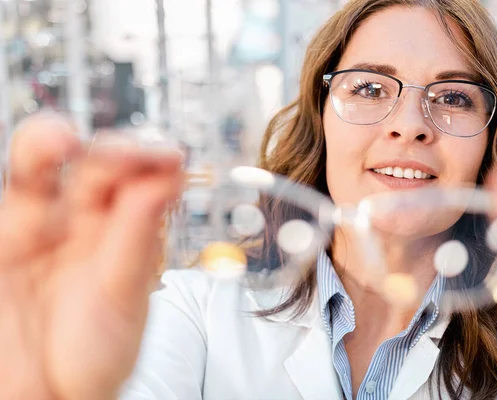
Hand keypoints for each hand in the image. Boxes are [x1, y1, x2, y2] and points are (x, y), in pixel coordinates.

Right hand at [0, 114, 182, 399]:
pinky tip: (32, 166)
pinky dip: (19, 177)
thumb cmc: (94, 354)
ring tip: (59, 141)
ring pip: (37, 172)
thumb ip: (137, 238)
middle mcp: (80, 222)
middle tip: (127, 153)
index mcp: (122, 232)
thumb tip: (166, 180)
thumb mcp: (124, 297)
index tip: (171, 157)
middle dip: (111, 153)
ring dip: (46, 147)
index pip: (139, 180)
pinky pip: (5, 208)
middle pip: (93, 168)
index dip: (152, 162)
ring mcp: (34, 230)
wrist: (49, 397)